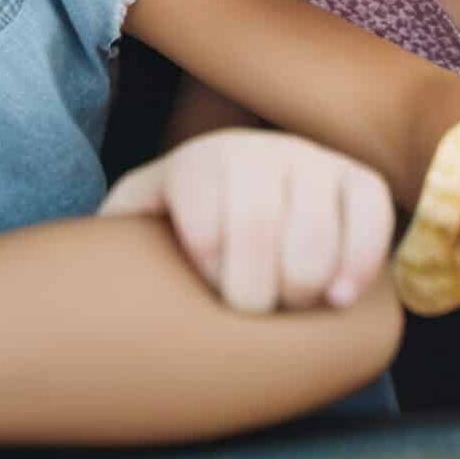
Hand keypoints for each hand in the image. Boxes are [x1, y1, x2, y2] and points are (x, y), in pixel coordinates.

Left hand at [100, 128, 394, 313]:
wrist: (252, 184)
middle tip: (252, 309)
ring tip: (288, 302)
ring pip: (316, 239)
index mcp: (200, 160)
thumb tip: (88, 246)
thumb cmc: (188, 216)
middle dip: (256, 292)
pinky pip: (371, 221)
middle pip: (260, 236)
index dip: (210, 278)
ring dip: (304, 290)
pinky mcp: (358, 179)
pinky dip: (358, 266)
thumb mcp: (144, 213)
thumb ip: (115, 225)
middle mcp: (258, 149)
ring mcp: (313, 160)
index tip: (208, 290)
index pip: (205, 232)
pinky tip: (337, 300)